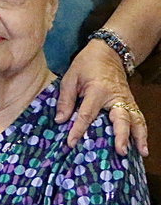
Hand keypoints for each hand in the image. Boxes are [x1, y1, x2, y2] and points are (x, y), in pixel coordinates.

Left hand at [58, 41, 147, 155]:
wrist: (108, 52)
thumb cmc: (86, 64)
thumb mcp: (70, 77)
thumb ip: (65, 100)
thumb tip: (60, 120)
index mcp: (98, 90)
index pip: (87, 114)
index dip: (78, 129)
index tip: (71, 143)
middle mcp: (116, 97)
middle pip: (121, 118)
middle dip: (121, 136)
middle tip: (120, 151)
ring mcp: (126, 99)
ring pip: (136, 120)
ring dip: (139, 136)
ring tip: (142, 152)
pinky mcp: (131, 101)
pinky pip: (138, 117)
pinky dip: (142, 131)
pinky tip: (142, 144)